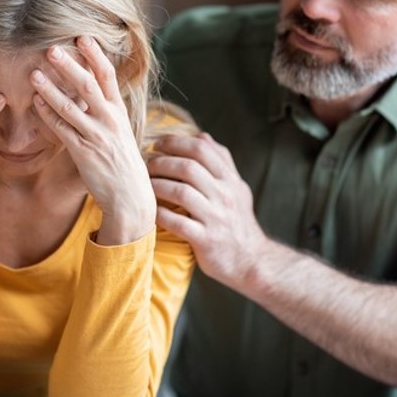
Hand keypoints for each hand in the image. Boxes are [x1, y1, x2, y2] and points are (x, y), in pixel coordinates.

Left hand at [30, 36, 155, 245]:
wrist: (130, 195)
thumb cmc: (122, 161)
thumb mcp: (120, 130)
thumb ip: (106, 109)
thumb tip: (92, 86)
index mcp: (119, 111)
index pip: (108, 76)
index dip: (95, 55)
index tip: (82, 37)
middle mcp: (109, 120)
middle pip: (88, 86)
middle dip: (69, 66)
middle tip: (51, 48)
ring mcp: (96, 136)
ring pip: (71, 108)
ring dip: (51, 89)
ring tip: (34, 74)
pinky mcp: (84, 153)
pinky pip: (62, 131)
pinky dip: (48, 115)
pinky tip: (35, 103)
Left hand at [147, 133, 266, 285]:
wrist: (252, 260)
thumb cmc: (238, 221)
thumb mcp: (236, 188)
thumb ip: (220, 162)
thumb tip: (201, 136)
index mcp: (230, 180)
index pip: (203, 149)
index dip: (176, 142)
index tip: (157, 145)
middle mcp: (224, 195)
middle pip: (189, 168)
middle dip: (162, 162)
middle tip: (147, 165)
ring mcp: (215, 218)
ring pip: (181, 192)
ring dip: (157, 185)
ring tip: (145, 185)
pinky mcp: (205, 240)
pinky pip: (177, 222)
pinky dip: (159, 214)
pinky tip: (149, 210)